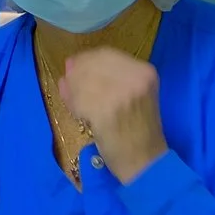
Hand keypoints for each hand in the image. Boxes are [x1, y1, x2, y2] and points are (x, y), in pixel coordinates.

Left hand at [57, 47, 167, 181]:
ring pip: (82, 81)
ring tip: (77, 104)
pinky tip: (80, 116)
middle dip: (76, 74)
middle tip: (69, 85)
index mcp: (145, 71)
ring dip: (73, 91)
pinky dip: (74, 106)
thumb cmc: (138, 129)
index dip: (86, 59)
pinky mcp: (104, 112)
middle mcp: (135, 79)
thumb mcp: (134, 93)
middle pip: (91, 65)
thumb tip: (70, 63)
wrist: (145, 161)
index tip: (75, 67)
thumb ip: (105, 75)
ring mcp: (120, 94)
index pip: (106, 54)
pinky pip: (78, 100)